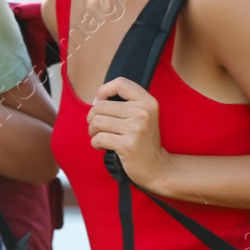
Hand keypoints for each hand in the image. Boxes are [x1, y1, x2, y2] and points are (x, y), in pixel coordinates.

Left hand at [87, 77, 168, 191]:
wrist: (156, 167)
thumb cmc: (143, 140)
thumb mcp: (142, 116)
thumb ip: (123, 103)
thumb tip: (96, 100)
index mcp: (147, 102)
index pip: (120, 83)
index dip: (104, 90)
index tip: (101, 103)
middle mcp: (143, 113)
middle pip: (102, 105)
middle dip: (93, 116)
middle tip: (97, 126)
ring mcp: (136, 129)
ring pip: (97, 121)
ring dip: (92, 130)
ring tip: (99, 135)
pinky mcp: (127, 145)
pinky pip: (99, 138)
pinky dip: (95, 143)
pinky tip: (102, 146)